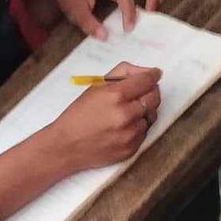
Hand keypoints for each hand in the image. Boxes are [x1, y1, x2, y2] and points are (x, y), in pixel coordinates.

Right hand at [43, 63, 160, 169]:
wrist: (66, 147)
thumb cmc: (78, 116)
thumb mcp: (94, 88)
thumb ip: (121, 74)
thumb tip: (143, 72)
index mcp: (115, 96)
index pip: (146, 80)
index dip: (152, 75)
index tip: (155, 74)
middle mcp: (126, 115)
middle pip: (154, 97)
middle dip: (150, 92)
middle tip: (140, 92)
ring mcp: (130, 133)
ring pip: (151, 115)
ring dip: (143, 111)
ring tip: (126, 113)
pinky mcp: (132, 148)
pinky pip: (144, 132)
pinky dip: (137, 127)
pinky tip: (122, 127)